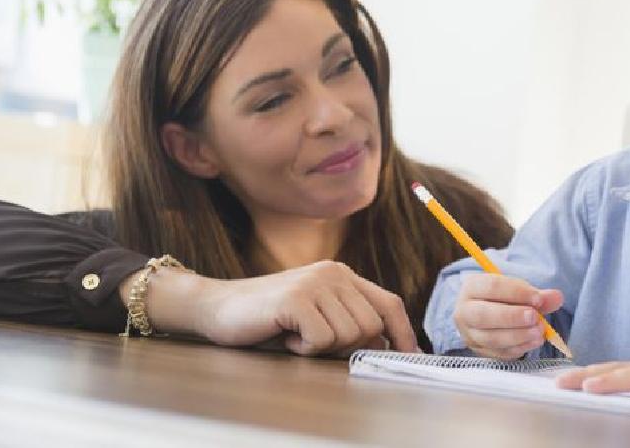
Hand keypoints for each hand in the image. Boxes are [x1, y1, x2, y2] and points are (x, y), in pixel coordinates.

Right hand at [136, 260, 417, 355]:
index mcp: (342, 275)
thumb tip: (385, 343)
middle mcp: (334, 273)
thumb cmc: (269, 318)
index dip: (403, 332)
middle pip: (371, 326)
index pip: (388, 303)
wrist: (218, 307)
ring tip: (296, 334)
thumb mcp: (317, 314)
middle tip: (313, 340)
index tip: (412, 356)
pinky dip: (303, 348)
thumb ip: (349, 320)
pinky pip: (321, 340)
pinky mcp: (297, 299)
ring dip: (322, 347)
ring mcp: (315, 283)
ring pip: (349, 335)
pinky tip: (285, 335)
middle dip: (347, 346)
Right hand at [453, 273, 563, 359]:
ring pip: (491, 338)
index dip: (517, 293)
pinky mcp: (478, 350)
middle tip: (536, 318)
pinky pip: (498, 353)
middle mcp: (464, 311)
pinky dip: (518, 348)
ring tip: (539, 332)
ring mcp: (470, 334)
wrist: (486, 311)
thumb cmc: (502, 298)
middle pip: (484, 315)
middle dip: (513, 317)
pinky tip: (533, 342)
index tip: (538, 298)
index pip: (492, 287)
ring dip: (518, 336)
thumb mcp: (517, 290)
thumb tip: (557, 297)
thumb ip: (537, 295)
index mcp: (472, 287)